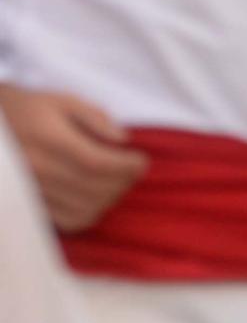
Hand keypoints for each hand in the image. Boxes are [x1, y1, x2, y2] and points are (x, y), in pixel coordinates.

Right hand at [0, 85, 148, 230]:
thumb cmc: (28, 110)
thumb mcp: (62, 101)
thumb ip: (95, 117)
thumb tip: (123, 139)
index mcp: (48, 140)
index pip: (97, 163)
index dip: (127, 166)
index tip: (141, 160)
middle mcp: (39, 169)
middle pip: (95, 188)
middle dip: (124, 180)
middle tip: (133, 169)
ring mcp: (33, 191)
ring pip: (86, 209)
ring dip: (110, 198)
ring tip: (116, 181)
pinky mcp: (31, 205)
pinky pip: (69, 222)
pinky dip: (91, 213)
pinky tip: (96, 197)